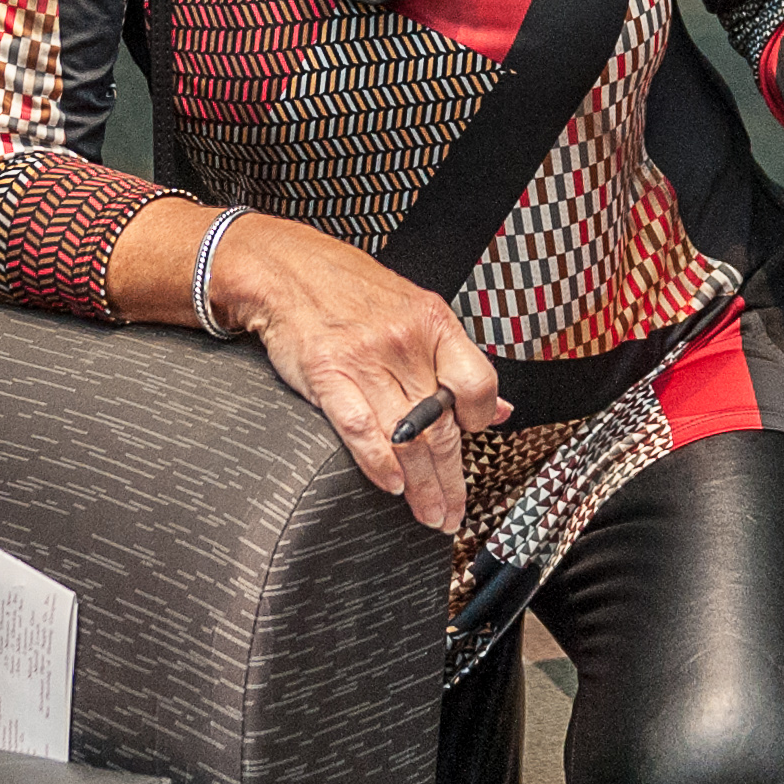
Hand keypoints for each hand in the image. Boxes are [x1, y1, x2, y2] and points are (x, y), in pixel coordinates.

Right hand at [210, 210, 508, 530]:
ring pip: (407, 436)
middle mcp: (404, 342)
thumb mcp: (416, 311)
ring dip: (422, 486)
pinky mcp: (327, 374)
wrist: (287, 269)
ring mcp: (366, 358)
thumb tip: (496, 410)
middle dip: (452, 479)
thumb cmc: (351, 292)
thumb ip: (455, 362)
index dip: (479, 421)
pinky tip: (392, 487)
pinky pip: (361, 429)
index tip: (474, 444)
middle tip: (453, 512)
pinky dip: (379, 465)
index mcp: (434, 323)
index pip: (478, 383)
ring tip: (430, 514)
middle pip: (441, 424)